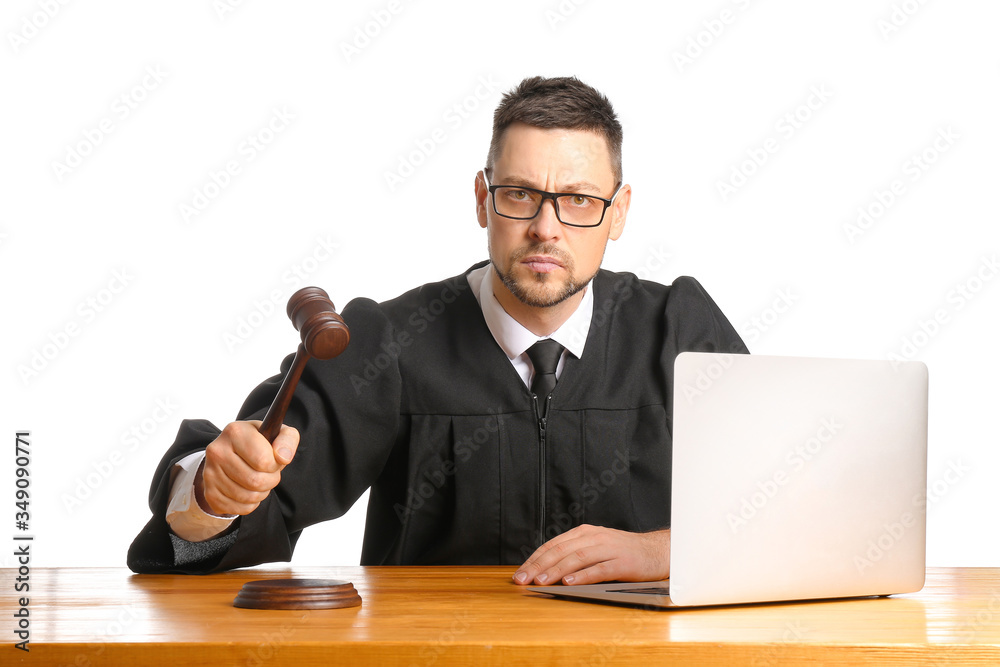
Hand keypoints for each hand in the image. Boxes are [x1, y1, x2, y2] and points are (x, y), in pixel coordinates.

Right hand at [196, 420, 298, 515]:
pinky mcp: (209, 492)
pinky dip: (250, 504)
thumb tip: (283, 457)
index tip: (274, 461)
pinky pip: (239, 508)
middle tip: (270, 474)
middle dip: (271, 481)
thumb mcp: (276, 433)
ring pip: (248, 497)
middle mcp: (217, 451)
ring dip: (261, 493)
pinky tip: (249, 490)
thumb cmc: (258, 442)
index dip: (275, 466)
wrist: (232, 452)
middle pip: (256, 481)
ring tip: (260, 481)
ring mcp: (210, 473)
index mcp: (235, 432)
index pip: (264, 461)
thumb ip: (287, 439)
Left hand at [513, 525, 669, 585]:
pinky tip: (570, 582)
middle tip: (522, 579)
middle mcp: (594, 537)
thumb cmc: (623, 553)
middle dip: (538, 566)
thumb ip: (574, 554)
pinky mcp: (623, 562)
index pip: (553, 545)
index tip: (519, 573)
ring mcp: (609, 548)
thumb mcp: (596, 548)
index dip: (534, 559)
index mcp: (584, 533)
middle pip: (560, 551)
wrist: (658, 551)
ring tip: (541, 581)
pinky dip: (583, 576)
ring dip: (556, 570)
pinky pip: (600, 569)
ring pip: (577, 558)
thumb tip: (545, 571)